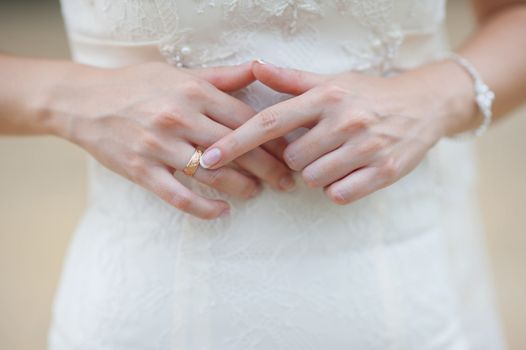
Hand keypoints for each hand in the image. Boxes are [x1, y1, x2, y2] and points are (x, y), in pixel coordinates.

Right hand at [54, 61, 293, 218]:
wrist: (85, 101)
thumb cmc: (137, 86)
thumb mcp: (179, 74)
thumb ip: (222, 77)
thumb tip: (259, 67)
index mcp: (193, 92)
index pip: (246, 119)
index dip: (273, 138)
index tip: (290, 151)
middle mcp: (179, 117)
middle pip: (237, 147)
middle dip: (269, 168)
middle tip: (288, 181)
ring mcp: (159, 146)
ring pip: (214, 174)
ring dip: (243, 187)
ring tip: (258, 193)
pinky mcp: (142, 170)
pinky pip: (179, 196)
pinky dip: (204, 208)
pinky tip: (223, 211)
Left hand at [200, 60, 474, 204]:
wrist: (424, 105)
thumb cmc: (369, 94)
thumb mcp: (332, 81)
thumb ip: (291, 80)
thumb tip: (254, 66)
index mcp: (326, 97)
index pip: (270, 122)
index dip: (236, 141)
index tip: (208, 158)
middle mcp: (344, 120)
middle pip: (292, 159)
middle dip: (296, 160)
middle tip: (317, 147)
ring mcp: (366, 147)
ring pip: (314, 179)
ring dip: (318, 174)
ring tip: (336, 157)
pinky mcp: (385, 171)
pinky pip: (340, 194)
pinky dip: (338, 188)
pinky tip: (349, 171)